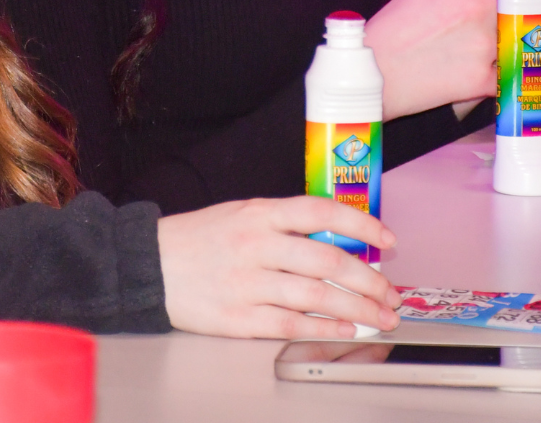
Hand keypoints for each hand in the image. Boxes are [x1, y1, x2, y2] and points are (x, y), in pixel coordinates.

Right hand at [157, 196, 401, 338]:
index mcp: (260, 212)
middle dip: (370, 280)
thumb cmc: (199, 240)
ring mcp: (247, 282)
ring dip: (358, 308)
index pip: (323, 211)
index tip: (388, 240)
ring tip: (380, 317)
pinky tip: (345, 329)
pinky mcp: (237, 317)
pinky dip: (324, 327)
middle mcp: (257, 244)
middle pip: (328, 259)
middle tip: (392, 294)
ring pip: (316, 294)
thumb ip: (284, 224)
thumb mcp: (241, 214)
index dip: (362, 224)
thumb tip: (337, 240)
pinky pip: (291, 324)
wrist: (149, 266)